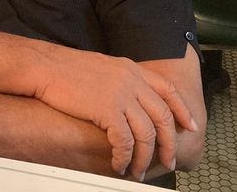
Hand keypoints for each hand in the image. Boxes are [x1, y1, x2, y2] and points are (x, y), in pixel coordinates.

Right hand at [33, 49, 197, 180]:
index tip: (191, 126)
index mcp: (132, 69)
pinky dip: (124, 157)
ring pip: (147, 134)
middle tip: (170, 161)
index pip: (168, 90)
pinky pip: (125, 141)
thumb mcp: (103, 66)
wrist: (45, 66)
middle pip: (163, 116)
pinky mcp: (108, 109)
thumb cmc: (66, 67)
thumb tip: (130, 97)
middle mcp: (132, 80)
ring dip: (145, 158)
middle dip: (169, 143)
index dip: (182, 110)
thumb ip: (121, 79)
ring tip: (138, 171)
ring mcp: (121, 94)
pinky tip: (118, 164)